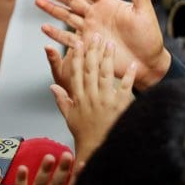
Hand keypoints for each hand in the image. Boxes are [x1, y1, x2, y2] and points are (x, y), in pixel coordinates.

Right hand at [35, 0, 170, 88]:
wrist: (147, 63)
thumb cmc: (149, 37)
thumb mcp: (144, 12)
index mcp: (109, 4)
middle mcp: (97, 15)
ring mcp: (90, 30)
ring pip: (67, 16)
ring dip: (52, 8)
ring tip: (37, 0)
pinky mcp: (88, 45)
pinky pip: (69, 38)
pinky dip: (57, 34)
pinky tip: (44, 28)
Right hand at [49, 34, 137, 161]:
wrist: (97, 148)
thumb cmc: (84, 133)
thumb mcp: (69, 117)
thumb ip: (62, 100)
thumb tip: (52, 87)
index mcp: (79, 98)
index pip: (75, 74)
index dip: (76, 57)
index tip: (77, 43)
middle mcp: (91, 97)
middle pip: (90, 69)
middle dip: (92, 51)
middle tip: (95, 35)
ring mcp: (105, 101)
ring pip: (105, 75)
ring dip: (107, 58)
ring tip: (110, 44)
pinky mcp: (120, 106)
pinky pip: (125, 88)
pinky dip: (128, 76)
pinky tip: (132, 65)